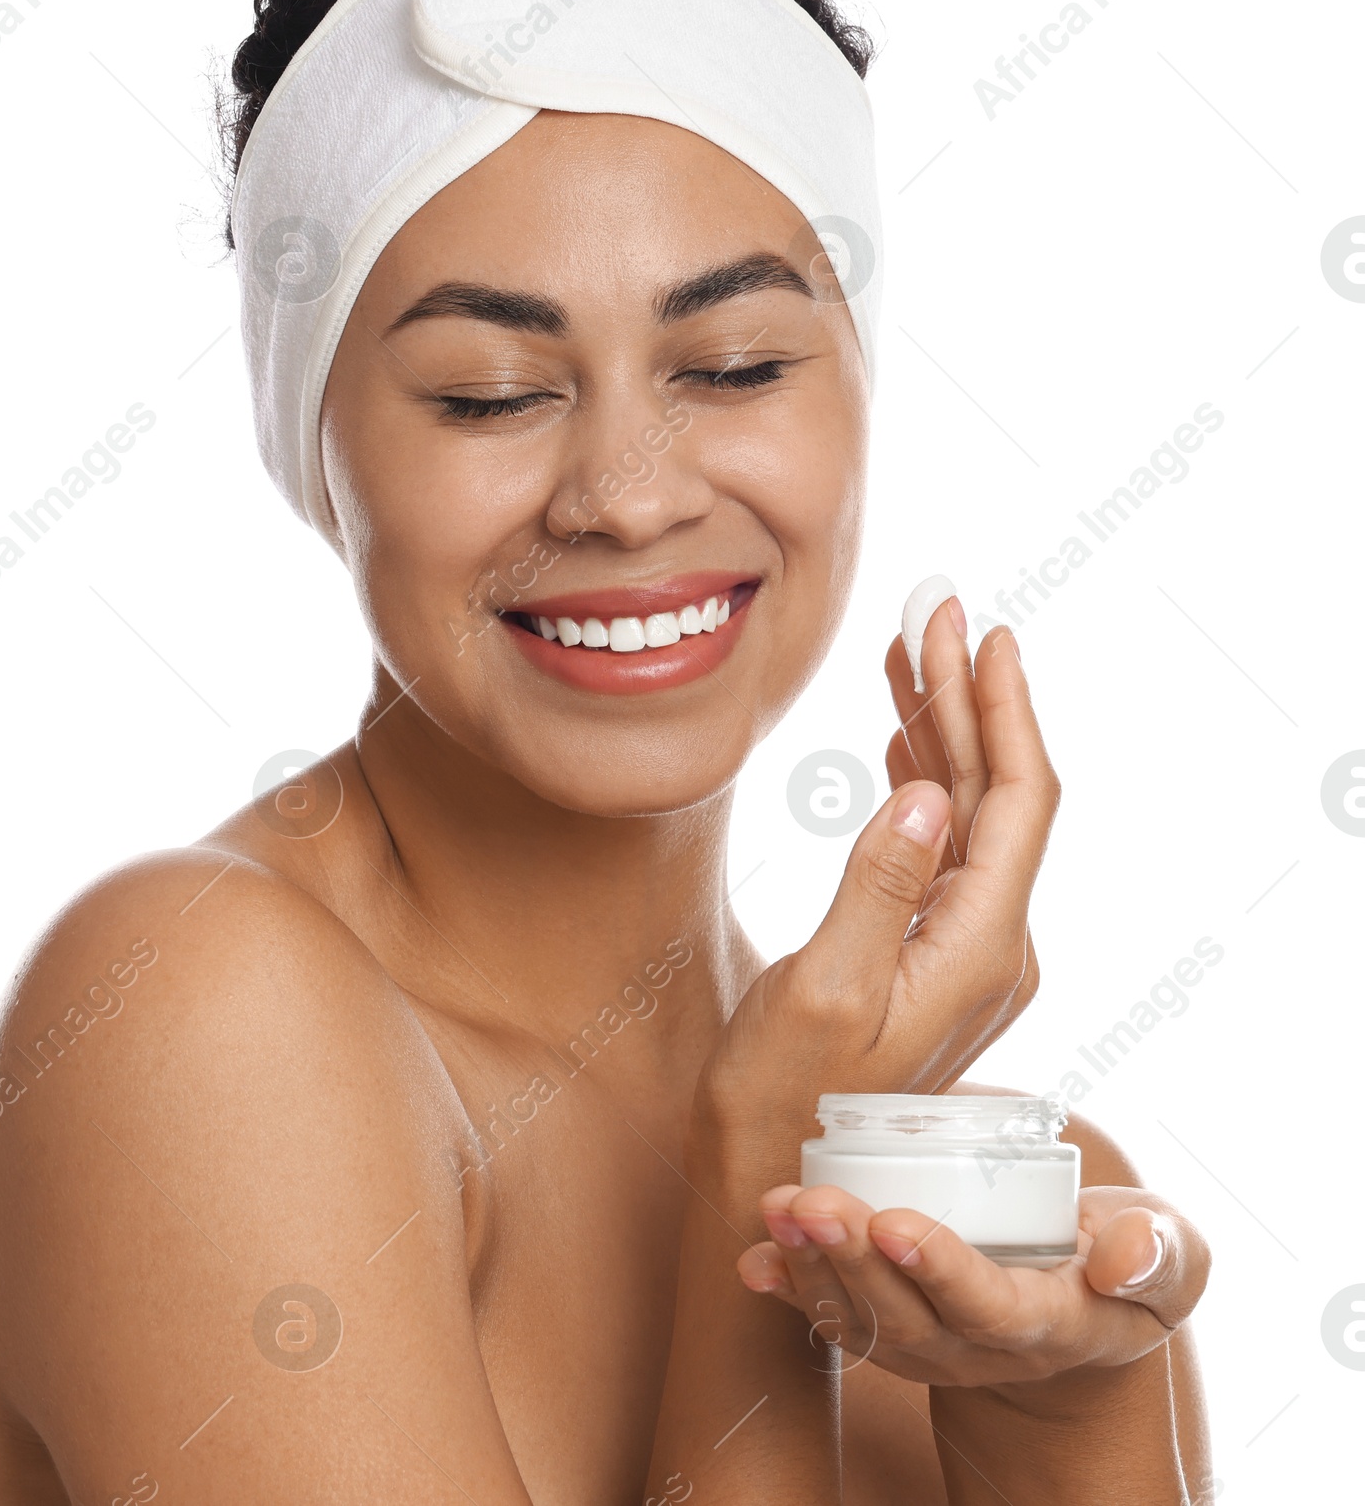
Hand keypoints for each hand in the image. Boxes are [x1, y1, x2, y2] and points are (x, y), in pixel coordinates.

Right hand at [689, 602, 1057, 1195]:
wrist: (770, 1178)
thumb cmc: (782, 1098)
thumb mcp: (821, 990)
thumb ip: (879, 887)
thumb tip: (927, 791)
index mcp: (980, 949)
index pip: (1018, 801)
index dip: (1005, 708)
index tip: (984, 632)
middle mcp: (990, 946)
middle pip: (996, 793)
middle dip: (966, 696)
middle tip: (932, 610)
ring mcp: (965, 953)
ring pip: (969, 814)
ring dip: (941, 729)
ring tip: (908, 650)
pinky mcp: (930, 956)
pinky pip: (942, 846)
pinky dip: (921, 778)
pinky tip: (899, 740)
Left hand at [738, 1181, 1210, 1398]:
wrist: (1084, 1294)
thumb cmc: (1127, 1256)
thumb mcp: (1171, 1252)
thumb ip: (1160, 1253)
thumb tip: (1120, 1255)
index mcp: (1053, 1326)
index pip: (990, 1308)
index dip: (942, 1270)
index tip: (896, 1223)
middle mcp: (981, 1347)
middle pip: (909, 1317)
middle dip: (854, 1261)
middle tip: (811, 1206)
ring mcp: (931, 1346)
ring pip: (863, 1320)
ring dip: (812, 1268)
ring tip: (777, 1211)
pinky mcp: (892, 1327)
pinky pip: (834, 1317)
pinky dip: (790, 1290)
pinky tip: (754, 1258)